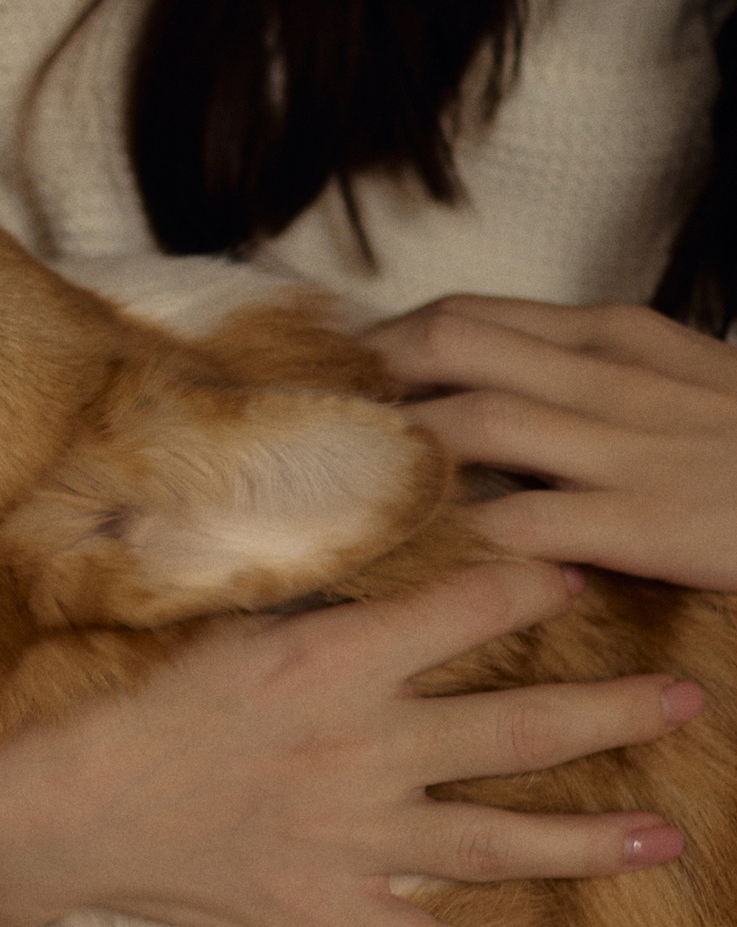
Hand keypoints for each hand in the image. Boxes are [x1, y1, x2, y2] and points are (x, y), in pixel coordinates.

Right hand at [0, 561, 701, 926]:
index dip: (535, 583)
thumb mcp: (229, 631)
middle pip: (519, 730)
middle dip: (613, 712)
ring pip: (499, 842)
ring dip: (590, 840)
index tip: (580, 570)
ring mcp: (355, 839)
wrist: (73, 810)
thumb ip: (312, 610)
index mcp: (339, 664)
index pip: (469, 610)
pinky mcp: (328, 911)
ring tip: (666, 837)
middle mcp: (367, 749)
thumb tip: (371, 572)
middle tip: (685, 700)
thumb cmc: (140, 712)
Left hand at [364, 296, 736, 592]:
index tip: (332, 389)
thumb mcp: (672, 378)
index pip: (463, 317)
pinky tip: (410, 556)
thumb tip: (484, 393)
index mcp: (611, 336)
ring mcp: (625, 445)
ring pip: (474, 422)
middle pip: (447, 345)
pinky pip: (520, 522)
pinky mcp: (642, 519)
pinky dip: (456, 537)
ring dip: (393, 452)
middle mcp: (608, 375)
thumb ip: (582, 378)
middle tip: (305, 429)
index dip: (379, 348)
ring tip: (333, 489)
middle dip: (362, 381)